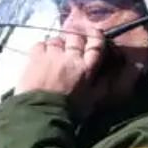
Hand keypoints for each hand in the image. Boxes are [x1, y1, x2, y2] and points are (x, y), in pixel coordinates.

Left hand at [15, 32, 142, 116]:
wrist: (41, 114)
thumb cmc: (69, 111)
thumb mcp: (92, 100)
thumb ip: (103, 84)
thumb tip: (112, 72)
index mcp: (87, 68)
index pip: (96, 44)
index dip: (96, 36)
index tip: (94, 33)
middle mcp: (71, 57)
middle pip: (76, 38)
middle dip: (74, 40)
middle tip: (70, 47)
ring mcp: (53, 55)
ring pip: (57, 40)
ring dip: (57, 45)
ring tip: (54, 54)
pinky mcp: (35, 57)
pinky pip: (40, 44)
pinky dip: (42, 48)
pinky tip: (41, 56)